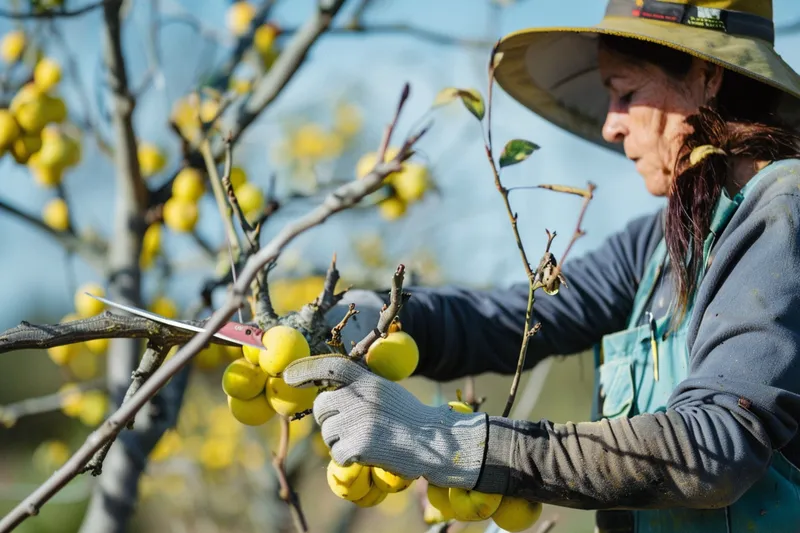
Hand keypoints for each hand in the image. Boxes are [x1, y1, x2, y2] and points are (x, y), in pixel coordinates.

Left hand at [282, 354, 487, 488]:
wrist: (434, 441)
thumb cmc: (409, 418)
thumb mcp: (385, 391)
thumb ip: (360, 389)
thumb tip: (329, 393)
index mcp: (367, 381)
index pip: (330, 367)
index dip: (306, 370)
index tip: (288, 377)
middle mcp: (359, 397)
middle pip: (321, 408)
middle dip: (329, 419)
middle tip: (350, 426)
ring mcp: (358, 421)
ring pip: (327, 434)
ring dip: (340, 441)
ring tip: (367, 439)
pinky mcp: (358, 445)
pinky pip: (337, 455)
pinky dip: (350, 459)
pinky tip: (369, 453)